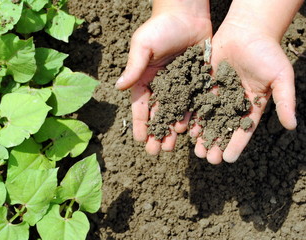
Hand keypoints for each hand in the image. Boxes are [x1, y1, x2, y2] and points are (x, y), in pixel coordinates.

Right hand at [116, 4, 211, 154]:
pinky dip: (192, 117)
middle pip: (158, 114)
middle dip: (156, 133)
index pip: (140, 106)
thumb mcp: (143, 45)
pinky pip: (194, 102)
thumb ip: (134, 67)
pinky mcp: (196, 81)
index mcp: (145, 79)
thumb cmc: (161, 27)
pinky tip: (192, 131)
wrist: (187, 13)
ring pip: (176, 112)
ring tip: (172, 147)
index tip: (140, 141)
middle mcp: (161, 85)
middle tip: (156, 151)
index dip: (140, 124)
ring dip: (173, 130)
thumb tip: (118, 87)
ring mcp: (180, 84)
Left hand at [192, 20, 296, 163]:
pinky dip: (192, 116)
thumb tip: (292, 126)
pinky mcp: (205, 84)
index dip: (236, 144)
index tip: (228, 159)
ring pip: (208, 118)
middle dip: (215, 143)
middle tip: (207, 158)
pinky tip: (186, 128)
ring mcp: (218, 94)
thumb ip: (285, 101)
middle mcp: (233, 102)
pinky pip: (197, 102)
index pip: (244, 129)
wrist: (247, 31)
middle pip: (223, 127)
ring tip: (195, 149)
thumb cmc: (267, 52)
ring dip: (202, 134)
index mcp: (252, 105)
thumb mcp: (281, 77)